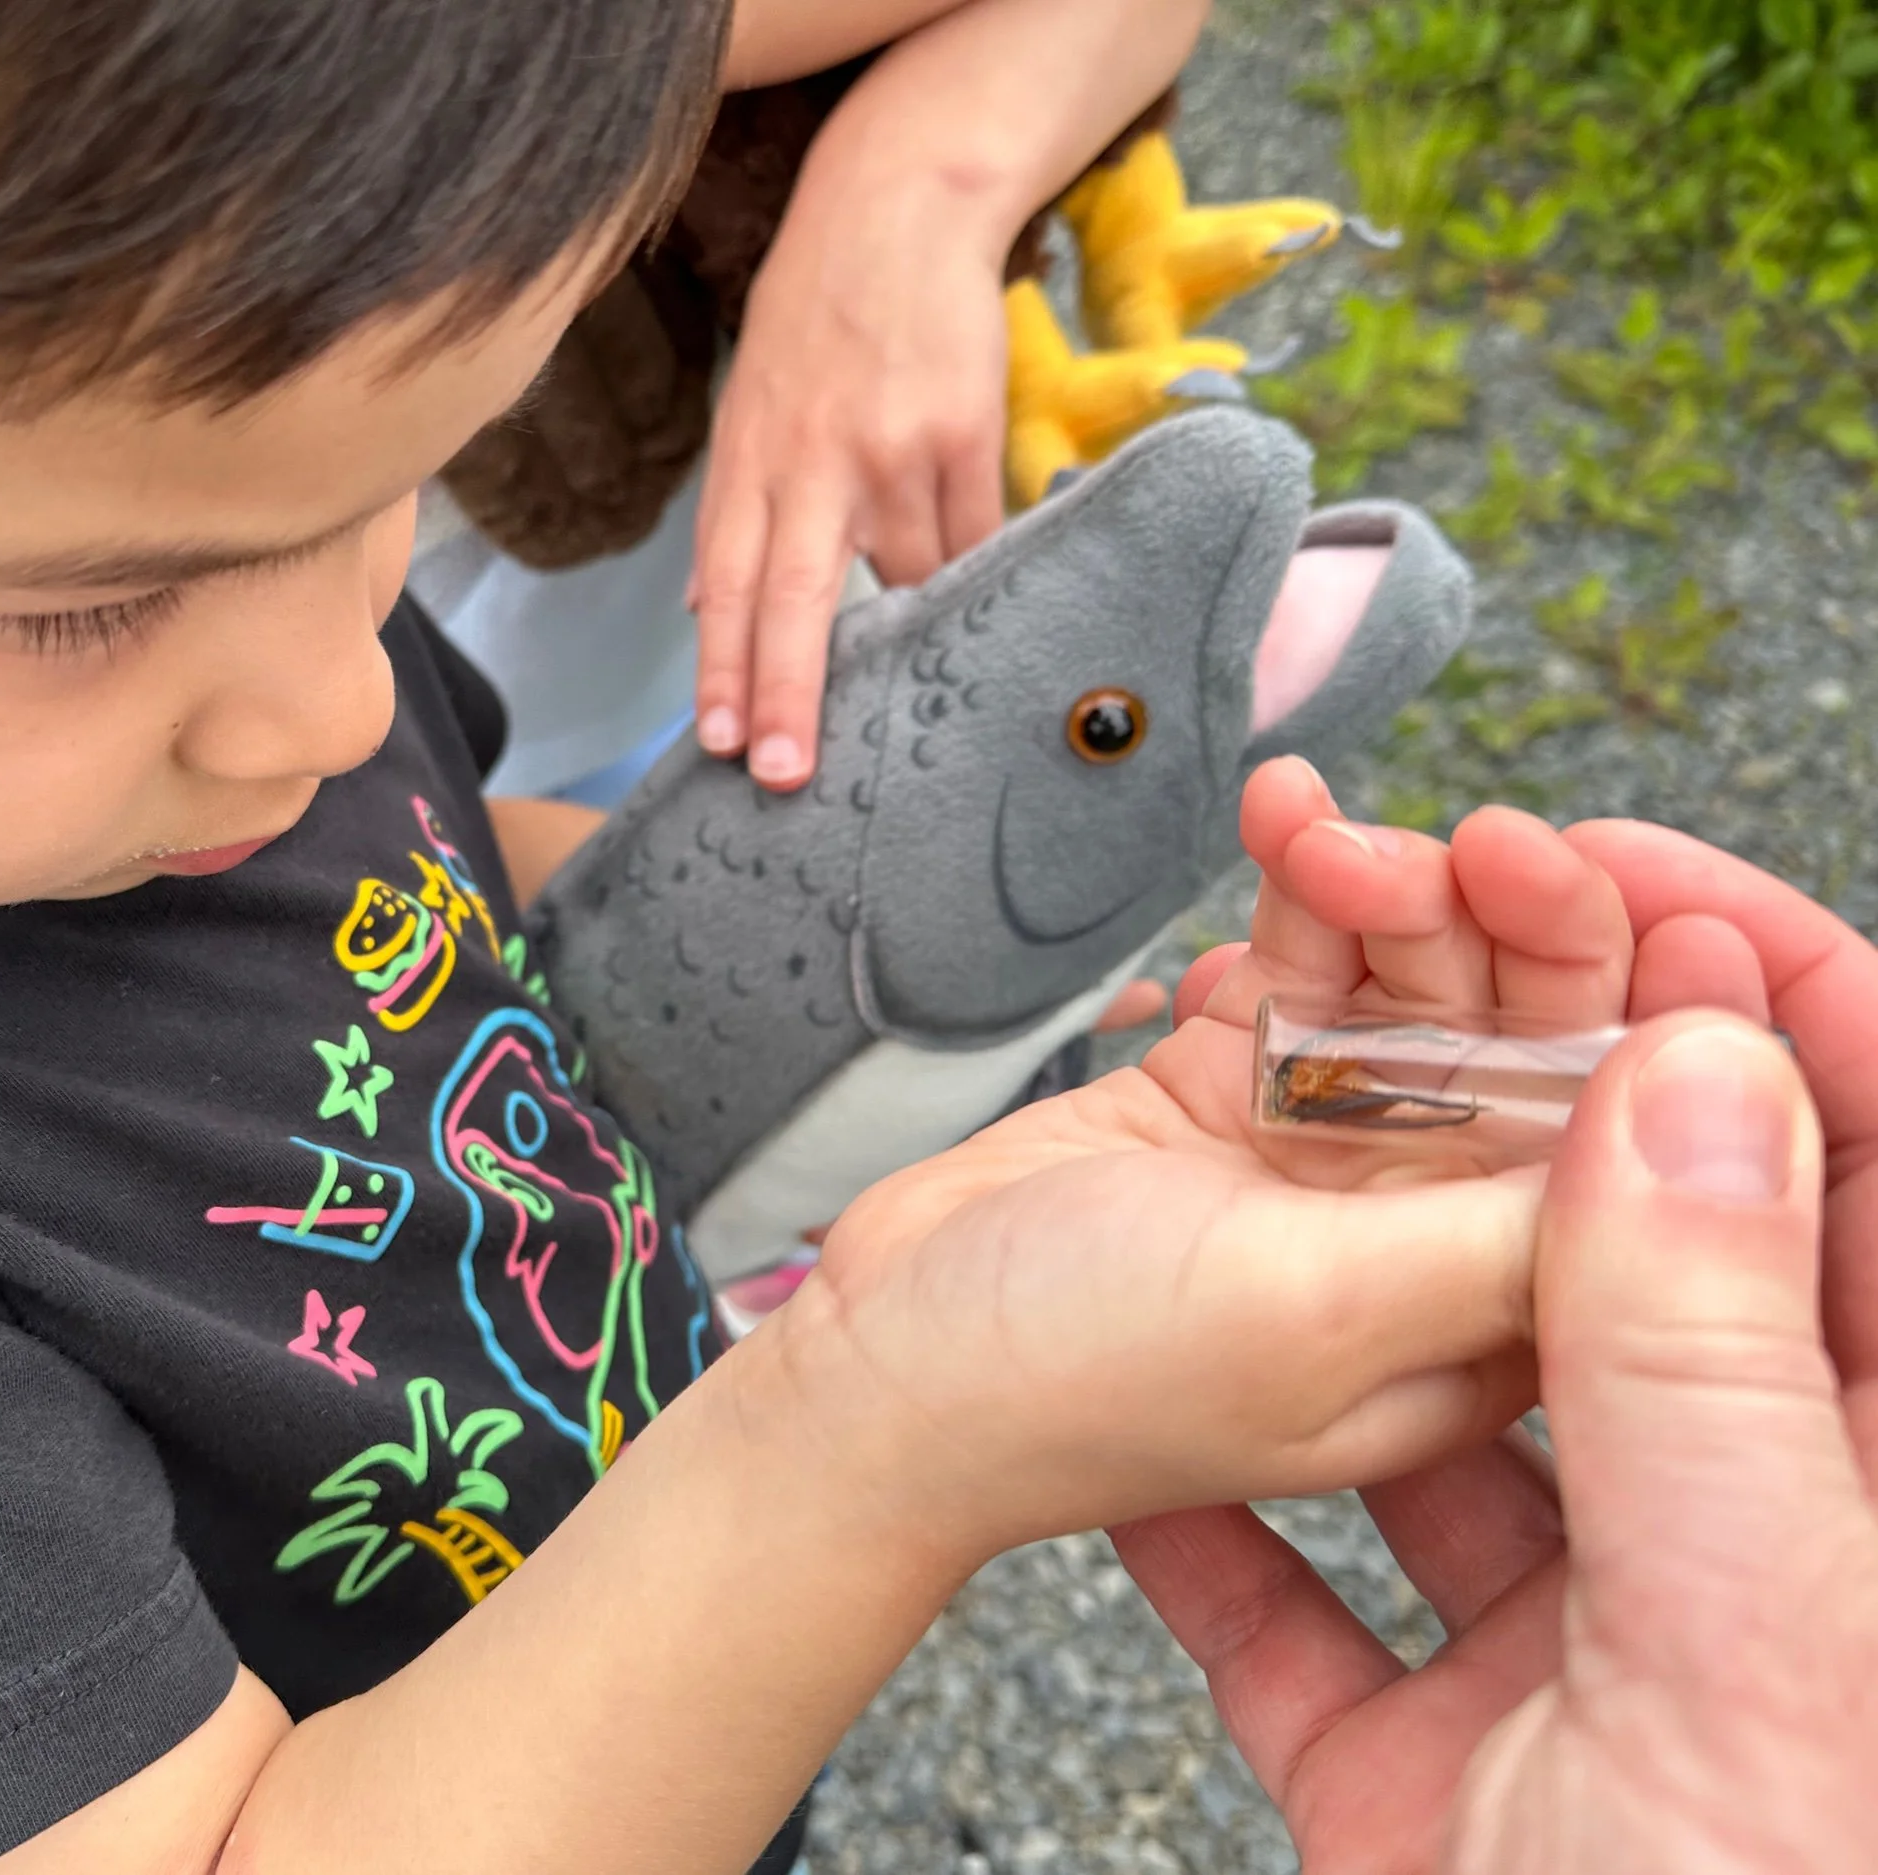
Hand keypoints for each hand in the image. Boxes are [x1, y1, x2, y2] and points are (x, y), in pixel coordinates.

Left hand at [688, 177, 1007, 791]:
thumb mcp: (747, 405)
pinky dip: (967, 577)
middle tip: (782, 772)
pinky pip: (970, 538)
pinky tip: (970, 611)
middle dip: (785, 691)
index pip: (730, 585)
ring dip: (906, 638)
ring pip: (903, 578)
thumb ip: (733, 513)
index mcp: (748, 462)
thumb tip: (704, 608)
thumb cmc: (815, 318)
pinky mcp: (962, 434)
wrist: (897, 209)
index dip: (725, 668)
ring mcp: (889, 450)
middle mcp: (809, 462)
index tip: (720, 744)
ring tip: (912, 696)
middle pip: (793, 596)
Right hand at [761, 758, 1654, 1562]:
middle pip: (1547, 1036)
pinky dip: (1303, 884)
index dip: (1667, 1009)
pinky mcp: (1244, 1088)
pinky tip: (1279, 824)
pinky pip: (1312, 955)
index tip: (1624, 893)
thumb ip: (1499, 1229)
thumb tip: (1696, 1106)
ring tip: (1309, 827)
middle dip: (1517, 924)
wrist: (881, 1358)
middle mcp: (1441, 1234)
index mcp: (1503, 1323)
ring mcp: (1340, 1155)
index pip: (1650, 1146)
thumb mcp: (1315, 1316)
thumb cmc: (1075, 1380)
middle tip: (1462, 842)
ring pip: (1426, 976)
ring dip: (1389, 884)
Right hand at [1113, 825, 1877, 1873]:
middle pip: (1625, 1244)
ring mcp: (1574, 1654)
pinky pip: (1297, 1584)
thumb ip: (1712, 1372)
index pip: (1853, 1170)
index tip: (1615, 869)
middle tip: (1404, 925)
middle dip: (1511, 1069)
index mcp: (1864, 1504)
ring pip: (1441, 1393)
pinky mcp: (1423, 1748)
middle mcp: (1738, 1552)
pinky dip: (1201, 1510)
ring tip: (1237, 1101)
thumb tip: (1692, 1081)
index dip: (1756, 986)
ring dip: (1332, 1252)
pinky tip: (1126, 1413)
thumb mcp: (1758, 1669)